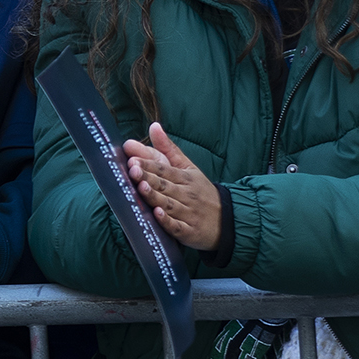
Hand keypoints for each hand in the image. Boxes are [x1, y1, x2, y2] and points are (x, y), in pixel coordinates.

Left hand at [123, 123, 222, 251]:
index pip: (164, 170)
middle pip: (164, 185)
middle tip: (132, 170)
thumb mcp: (188, 167)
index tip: (133, 159)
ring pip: (169, 204)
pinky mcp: (189, 232)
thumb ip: (168, 148)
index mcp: (184, 178)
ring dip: (155, 196)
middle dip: (148, 177)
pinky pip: (177, 226)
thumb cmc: (201, 191)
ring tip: (141, 187)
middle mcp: (186, 195)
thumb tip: (153, 126)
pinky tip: (158, 214)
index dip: (149, 165)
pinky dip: (167, 221)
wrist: (226, 220)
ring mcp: (188, 214)